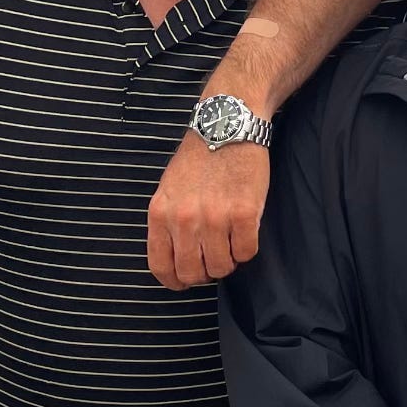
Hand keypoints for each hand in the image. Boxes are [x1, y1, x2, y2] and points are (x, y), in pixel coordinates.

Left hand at [148, 133, 269, 289]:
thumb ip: (168, 223)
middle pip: (192, 273)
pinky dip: (247, 248)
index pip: (161, 266)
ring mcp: (214, 217)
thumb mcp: (168, 189)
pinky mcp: (243, 213)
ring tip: (230, 240)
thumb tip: (176, 257)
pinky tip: (244, 230)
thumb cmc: (199, 158)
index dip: (175, 281)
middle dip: (205, 273)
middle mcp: (184, 219)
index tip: (185, 281)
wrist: (226, 125)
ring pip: (221, 267)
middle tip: (213, 259)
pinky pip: (246, 252)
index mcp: (160, 213)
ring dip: (228, 260)